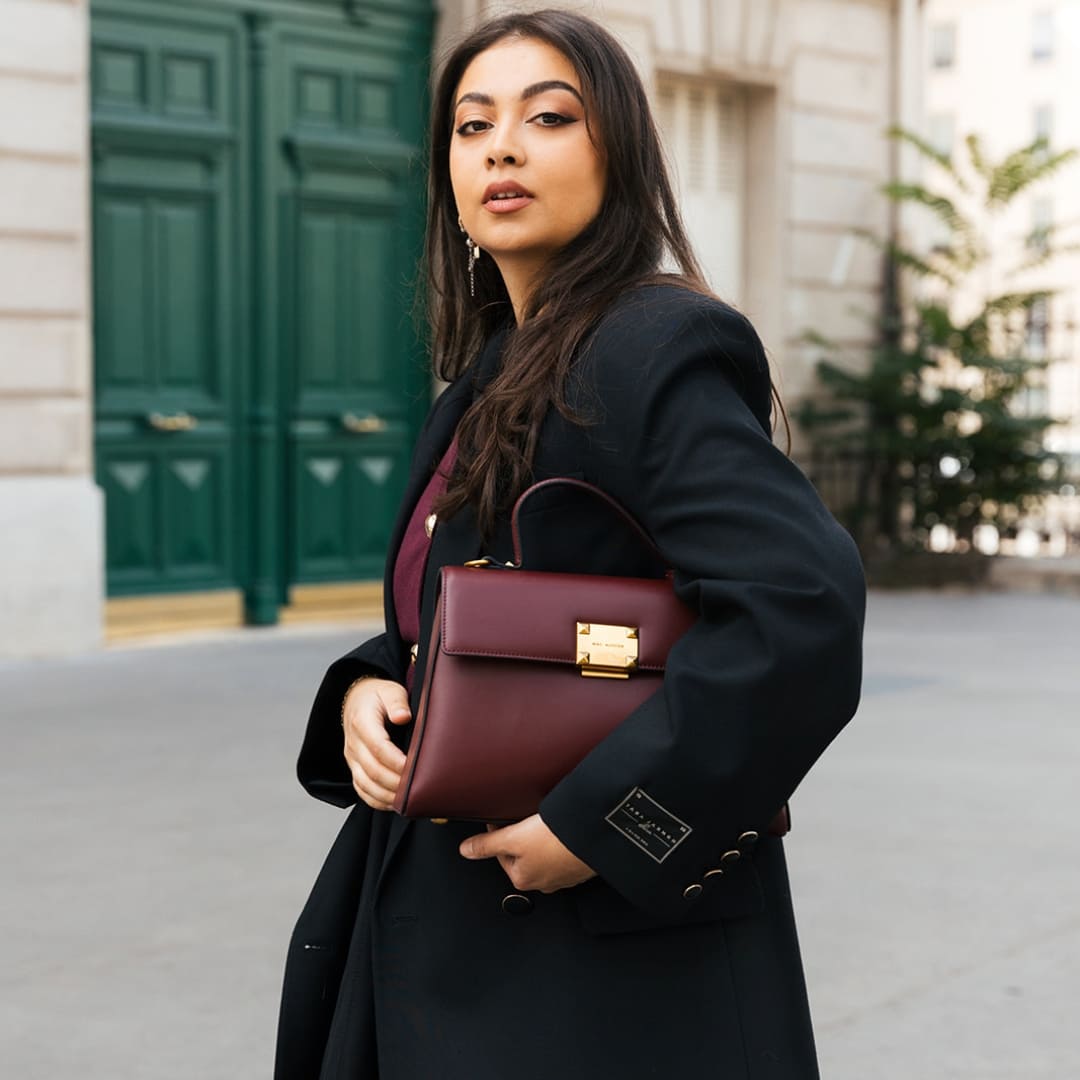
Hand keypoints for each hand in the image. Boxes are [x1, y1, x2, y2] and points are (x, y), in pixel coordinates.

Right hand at [342, 678, 410, 809]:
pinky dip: (377, 800)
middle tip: (418, 789)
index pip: (379, 747)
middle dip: (396, 783)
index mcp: (362, 722)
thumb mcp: (390, 690)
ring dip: (387, 796)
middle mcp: (353, 743)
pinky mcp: (354, 768)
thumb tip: (403, 717)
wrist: (356, 701)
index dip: (397, 761)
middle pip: (373, 770)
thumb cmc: (378, 696)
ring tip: (409, 800)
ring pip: (365, 784)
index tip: (415, 768)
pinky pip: (361, 790)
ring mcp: (352, 758)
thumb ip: (397, 702)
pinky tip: (394, 804)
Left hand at [459, 814, 595, 893]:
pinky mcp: (579, 865)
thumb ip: (486, 845)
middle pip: (523, 853)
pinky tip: (563, 831)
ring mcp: (563, 875)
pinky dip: (561, 841)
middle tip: (528, 819)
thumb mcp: (512, 838)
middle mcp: (542, 882)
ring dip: (543, 837)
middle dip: (523, 835)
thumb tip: (465, 851)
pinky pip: (563, 851)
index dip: (500, 831)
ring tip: (547, 823)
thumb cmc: (556, 841)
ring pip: (544, 852)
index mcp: (522, 878)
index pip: (501, 853)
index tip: (505, 818)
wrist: (593, 837)